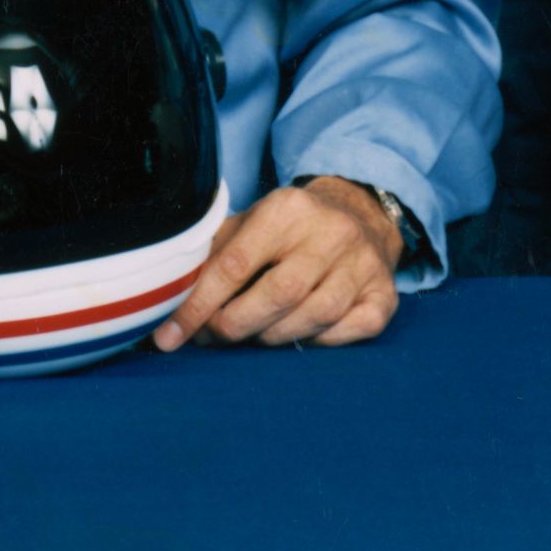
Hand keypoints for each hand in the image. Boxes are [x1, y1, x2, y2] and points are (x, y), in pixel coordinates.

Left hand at [158, 175, 405, 349]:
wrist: (360, 213)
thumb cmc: (289, 230)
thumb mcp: (249, 225)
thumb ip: (211, 257)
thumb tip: (166, 302)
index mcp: (288, 209)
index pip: (235, 264)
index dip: (197, 306)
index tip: (169, 337)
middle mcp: (331, 231)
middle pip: (279, 293)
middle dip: (236, 326)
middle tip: (215, 337)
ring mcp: (363, 263)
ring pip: (316, 315)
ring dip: (275, 338)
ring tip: (255, 335)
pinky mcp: (384, 292)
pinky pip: (352, 329)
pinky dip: (322, 342)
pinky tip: (303, 335)